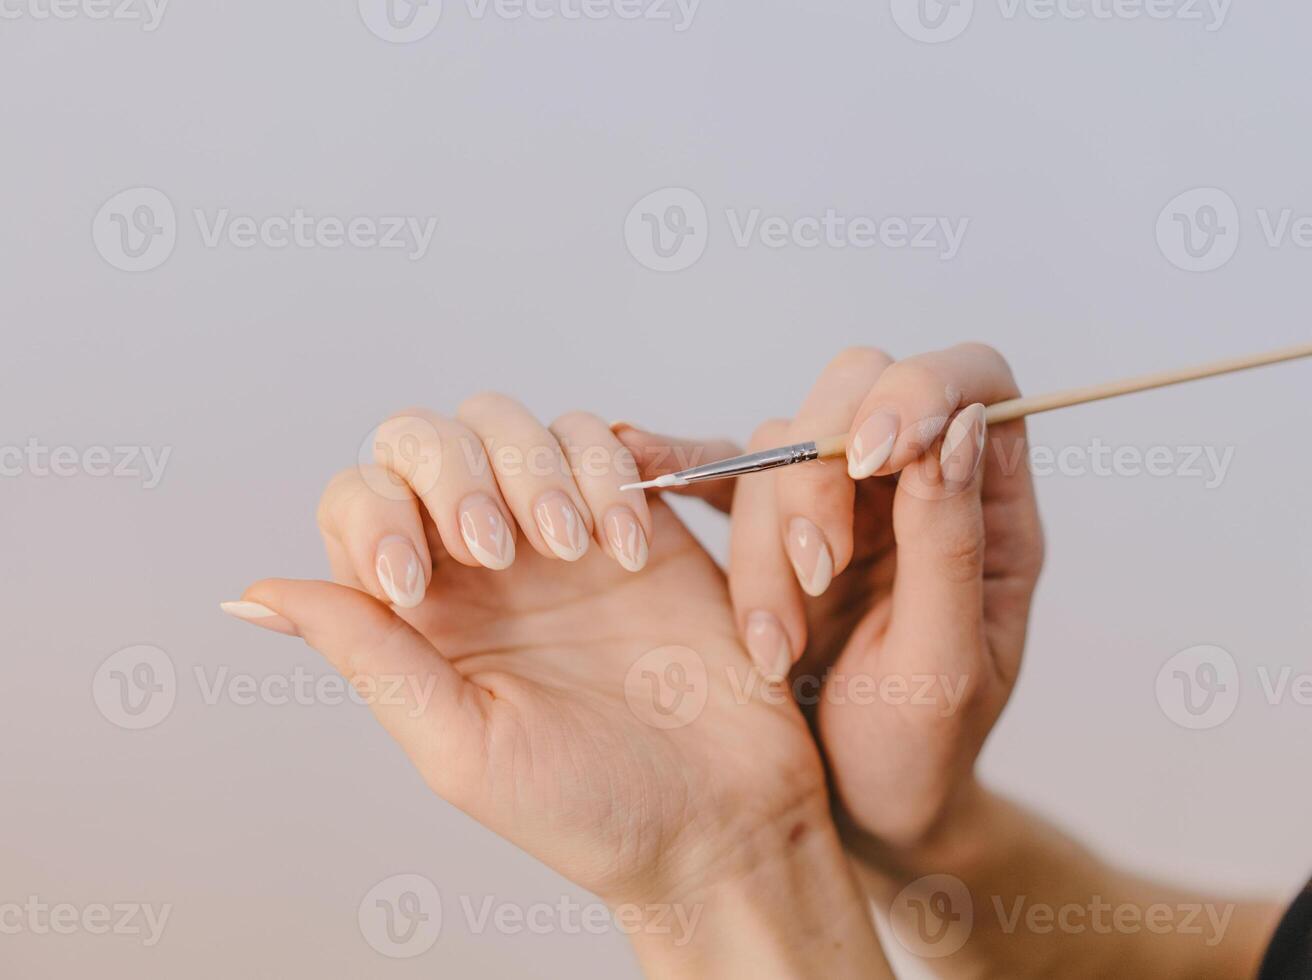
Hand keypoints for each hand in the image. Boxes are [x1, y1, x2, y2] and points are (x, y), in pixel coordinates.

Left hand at [223, 397, 891, 976]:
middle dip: (456, 473)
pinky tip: (628, 547)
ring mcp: (562, 531)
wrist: (719, 819)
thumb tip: (252, 596)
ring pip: (514, 423)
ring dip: (535, 469)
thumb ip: (367, 656)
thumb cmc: (587, 809)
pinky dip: (610, 473)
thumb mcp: (457, 746)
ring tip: (573, 551)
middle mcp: (483, 560)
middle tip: (500, 551)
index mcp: (421, 612)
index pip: (360, 501)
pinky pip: (606, 441)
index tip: (415, 585)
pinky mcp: (641, 516)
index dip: (374, 515)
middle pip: (429, 437)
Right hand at [622, 344, 1043, 853]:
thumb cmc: (919, 753)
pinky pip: (722, 473)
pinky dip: (683, 465)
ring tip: (775, 644)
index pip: (971, 380)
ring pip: (784, 442)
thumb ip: (949, 547)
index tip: (875, 453)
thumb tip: (954, 426)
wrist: (856, 813)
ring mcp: (841, 502)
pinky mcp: (770, 527)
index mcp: (988, 506)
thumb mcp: (944, 666)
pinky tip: (644, 456)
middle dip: (824, 470)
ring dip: (767, 536)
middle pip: (863, 390)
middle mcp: (915, 485)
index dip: (920, 386)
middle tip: (816, 570)